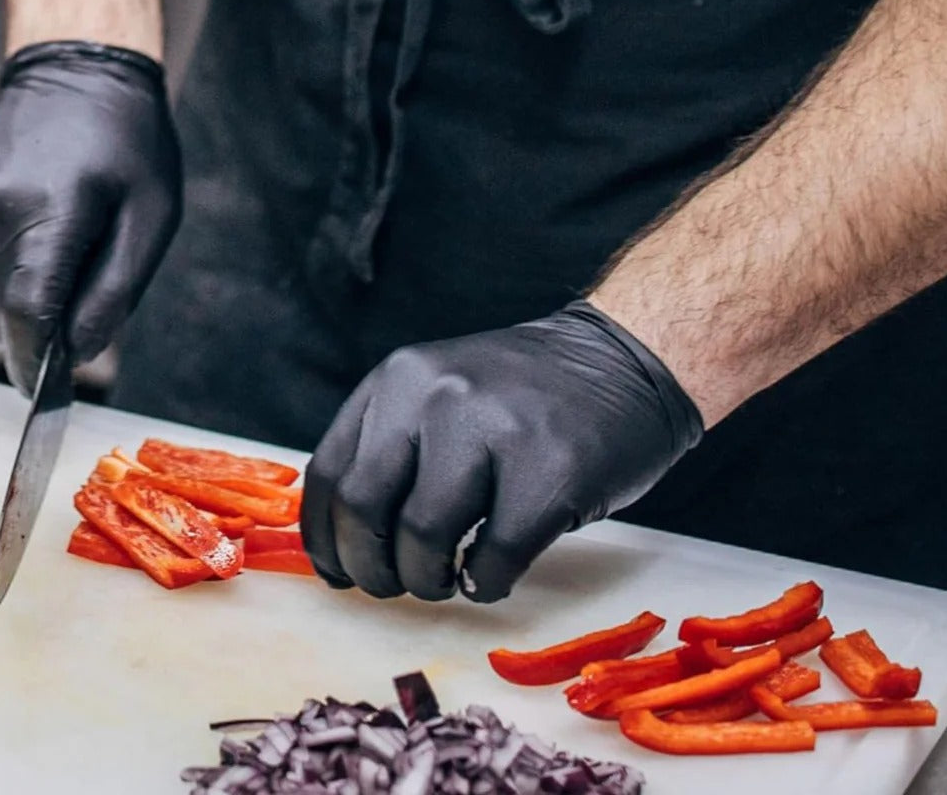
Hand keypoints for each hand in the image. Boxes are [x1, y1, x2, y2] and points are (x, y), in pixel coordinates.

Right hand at [0, 41, 180, 392]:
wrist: (77, 67)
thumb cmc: (128, 139)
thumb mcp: (151, 218)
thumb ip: (114, 292)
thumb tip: (80, 353)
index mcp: (46, 212)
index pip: (26, 314)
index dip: (37, 363)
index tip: (47, 391)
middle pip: (4, 310)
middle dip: (38, 330)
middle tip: (78, 309)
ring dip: (22, 295)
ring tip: (66, 249)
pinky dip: (4, 266)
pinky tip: (37, 230)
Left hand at [300, 301, 703, 602]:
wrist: (622, 362)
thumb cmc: (523, 396)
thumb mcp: (440, 391)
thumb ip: (390, 445)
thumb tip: (341, 541)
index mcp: (399, 378)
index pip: (329, 472)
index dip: (324, 539)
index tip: (339, 572)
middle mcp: (436, 394)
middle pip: (364, 509)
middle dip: (371, 568)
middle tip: (394, 584)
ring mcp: (494, 429)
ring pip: (422, 540)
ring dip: (428, 581)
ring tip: (449, 576)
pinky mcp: (549, 473)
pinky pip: (492, 560)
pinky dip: (485, 584)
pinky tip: (493, 571)